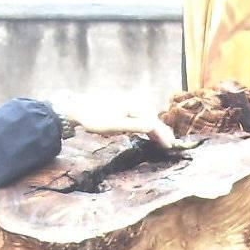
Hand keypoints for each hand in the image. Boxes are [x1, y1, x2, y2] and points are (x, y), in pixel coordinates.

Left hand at [60, 107, 187, 150]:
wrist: (78, 108)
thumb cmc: (96, 118)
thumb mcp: (116, 125)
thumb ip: (135, 125)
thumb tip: (153, 126)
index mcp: (135, 106)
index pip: (153, 122)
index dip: (163, 135)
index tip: (170, 147)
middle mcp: (134, 102)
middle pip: (153, 118)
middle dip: (162, 131)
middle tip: (171, 144)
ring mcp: (129, 103)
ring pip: (147, 117)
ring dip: (156, 128)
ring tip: (163, 139)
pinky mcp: (123, 106)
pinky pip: (140, 116)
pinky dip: (146, 124)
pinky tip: (148, 130)